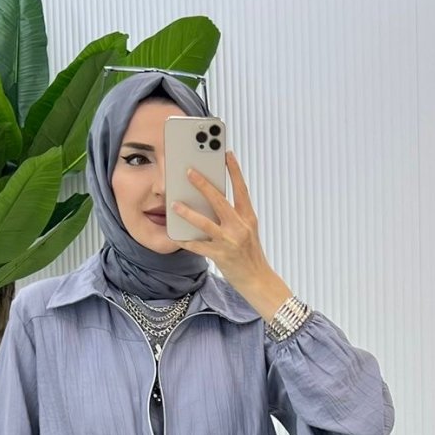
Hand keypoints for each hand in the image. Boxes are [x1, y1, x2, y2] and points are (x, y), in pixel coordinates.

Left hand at [171, 150, 271, 294]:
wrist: (259, 281)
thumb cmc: (251, 255)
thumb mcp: (248, 231)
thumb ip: (234, 216)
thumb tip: (213, 201)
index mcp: (248, 217)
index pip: (241, 189)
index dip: (234, 170)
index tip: (227, 153)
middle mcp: (240, 227)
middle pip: (220, 201)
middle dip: (203, 185)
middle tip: (189, 171)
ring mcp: (230, 242)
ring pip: (205, 223)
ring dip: (188, 213)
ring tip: (175, 204)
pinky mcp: (220, 256)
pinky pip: (199, 246)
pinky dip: (186, 240)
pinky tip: (175, 234)